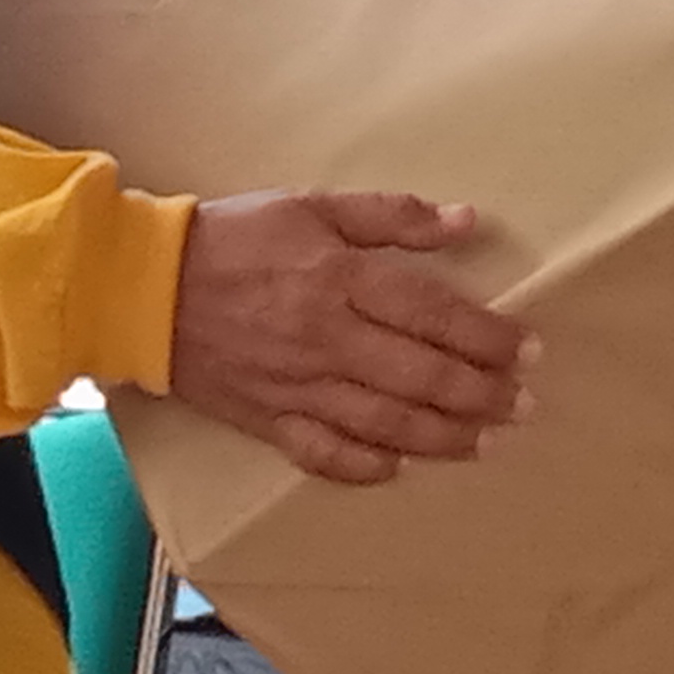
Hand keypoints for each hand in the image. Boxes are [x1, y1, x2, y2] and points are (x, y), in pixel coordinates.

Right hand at [168, 192, 536, 485]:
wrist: (145, 286)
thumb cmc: (236, 237)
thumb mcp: (314, 204)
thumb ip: (392, 214)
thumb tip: (466, 222)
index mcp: (341, 278)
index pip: (434, 313)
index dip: (488, 336)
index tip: (528, 350)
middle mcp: (327, 337)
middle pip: (421, 376)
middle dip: (481, 395)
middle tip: (521, 404)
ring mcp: (297, 385)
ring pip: (385, 423)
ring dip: (443, 437)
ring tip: (485, 442)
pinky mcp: (266, 419)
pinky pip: (323, 453)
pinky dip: (364, 466)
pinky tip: (398, 468)